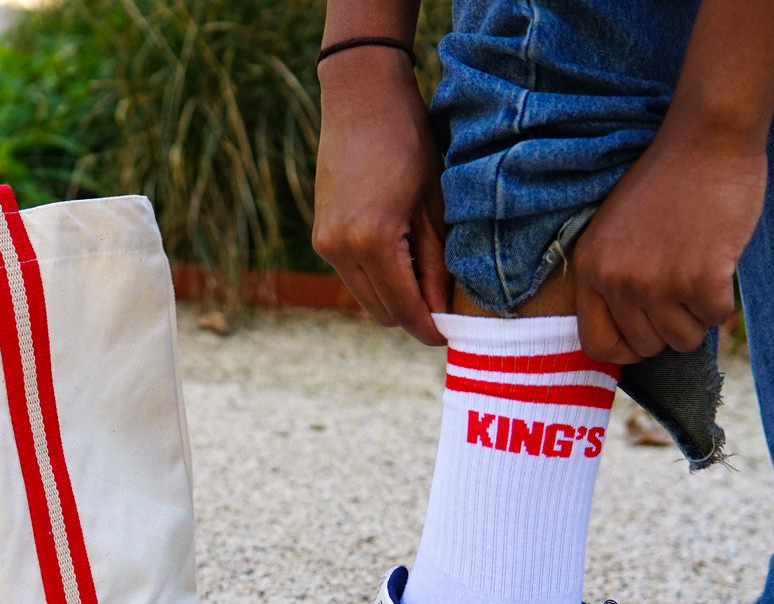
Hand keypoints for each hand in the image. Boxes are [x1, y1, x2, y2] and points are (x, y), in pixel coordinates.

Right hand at [312, 53, 450, 344]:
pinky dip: (376, 282)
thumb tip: (443, 310)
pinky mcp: (321, 236)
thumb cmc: (408, 141)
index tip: (453, 334)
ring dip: (394, 301)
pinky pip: (352, 278)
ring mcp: (326, 245)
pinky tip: (402, 263)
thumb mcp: (434, 204)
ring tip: (427, 287)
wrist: (360, 100)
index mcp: (372, 242)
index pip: (404, 309)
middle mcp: (341, 250)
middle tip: (446, 312)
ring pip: (364, 299)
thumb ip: (435, 262)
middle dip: (413, 318)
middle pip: (380, 313)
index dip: (430, 328)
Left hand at [573, 126, 767, 362]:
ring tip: (700, 275)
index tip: (646, 336)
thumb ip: (613, 275)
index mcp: (590, 269)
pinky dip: (723, 301)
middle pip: (646, 345)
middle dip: (669, 328)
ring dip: (697, 315)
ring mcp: (657, 282)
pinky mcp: (700, 278)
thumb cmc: (666, 181)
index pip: (596, 344)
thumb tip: (630, 329)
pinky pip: (715, 319)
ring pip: (682, 340)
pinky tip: (719, 265)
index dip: (625, 350)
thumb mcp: (613, 229)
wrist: (706, 140)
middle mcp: (617, 281)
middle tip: (683, 293)